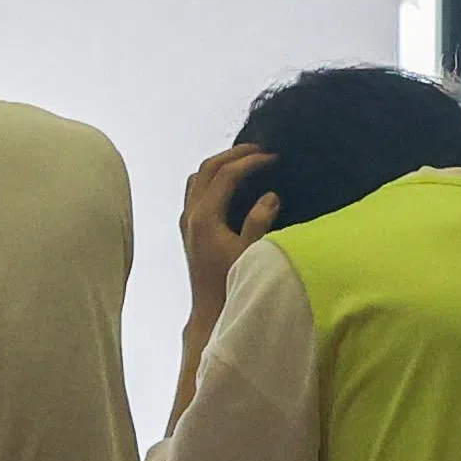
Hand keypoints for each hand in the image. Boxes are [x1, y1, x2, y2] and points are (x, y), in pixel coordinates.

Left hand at [180, 145, 283, 317]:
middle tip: (261, 149)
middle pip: (207, 168)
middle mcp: (191, 215)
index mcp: (204, 218)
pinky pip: (196, 191)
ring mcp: (187, 221)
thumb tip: (271, 195)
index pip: (226, 175)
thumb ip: (259, 222)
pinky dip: (213, 178)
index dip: (250, 161)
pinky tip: (232, 184)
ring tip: (247, 161)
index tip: (273, 157)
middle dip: (234, 154)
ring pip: (198, 177)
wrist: (208, 311)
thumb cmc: (230, 285)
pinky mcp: (189, 229)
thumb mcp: (250, 253)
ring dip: (221, 164)